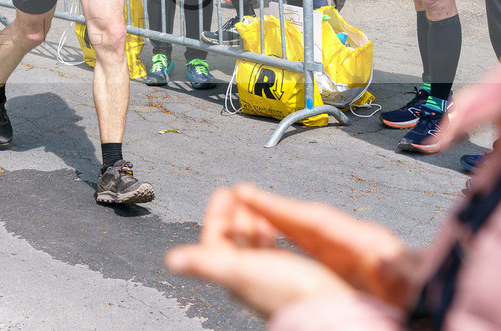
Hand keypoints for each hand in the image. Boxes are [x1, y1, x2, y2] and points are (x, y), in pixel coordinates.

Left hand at [165, 186, 358, 317]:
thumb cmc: (287, 293)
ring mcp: (267, 275)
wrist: (328, 309)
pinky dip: (268, 231)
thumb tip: (171, 260)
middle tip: (236, 192)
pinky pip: (271, 249)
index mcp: (231, 275)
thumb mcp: (240, 271)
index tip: (222, 192)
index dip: (215, 214)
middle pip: (232, 239)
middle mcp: (246, 276)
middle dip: (232, 213)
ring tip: (252, 203)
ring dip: (249, 220)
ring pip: (250, 243)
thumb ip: (205, 263)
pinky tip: (272, 225)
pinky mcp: (290, 276)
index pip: (214, 240)